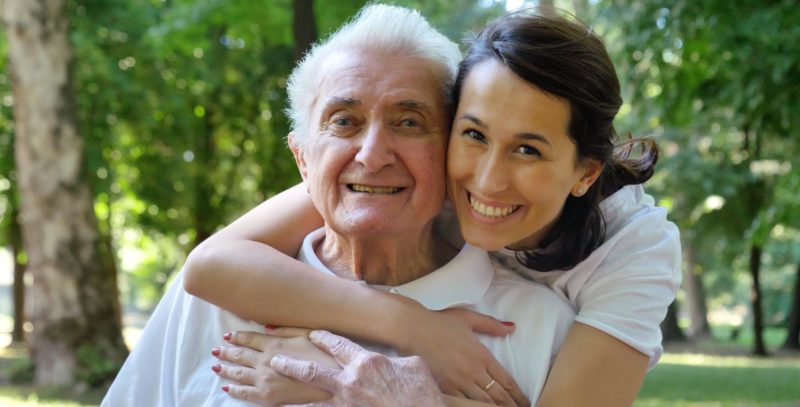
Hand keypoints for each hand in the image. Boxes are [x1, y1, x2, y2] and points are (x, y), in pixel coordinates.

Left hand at [212, 327, 336, 405]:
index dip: (237, 337)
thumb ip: (285, 330)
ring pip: (238, 373)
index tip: (228, 336)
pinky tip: (226, 387)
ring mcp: (263, 379)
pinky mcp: (265, 396)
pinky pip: (244, 392)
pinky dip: (233, 389)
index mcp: (274, 344)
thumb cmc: (323, 356)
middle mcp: (265, 361)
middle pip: (239, 355)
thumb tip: (266, 327)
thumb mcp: (307, 335)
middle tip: (216, 350)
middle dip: (226, 352)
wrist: (329, 381)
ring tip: (215, 365)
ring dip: (225, 368)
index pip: (249, 339)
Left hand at [271, 330, 445, 406]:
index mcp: (366, 361)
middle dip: (291, 364)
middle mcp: (350, 381)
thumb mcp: (414, 365)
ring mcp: (346, 402)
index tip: (312, 333)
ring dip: (290, 396)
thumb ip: (396, 359)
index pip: (338, 344)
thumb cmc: (422, 393)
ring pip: (309, 398)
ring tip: (273, 395)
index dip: (323, 338)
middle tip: (274, 360)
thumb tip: (394, 358)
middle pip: (312, 370)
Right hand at [399, 307, 528, 406]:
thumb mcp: (468, 319)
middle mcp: (474, 370)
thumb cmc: (439, 322)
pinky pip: (463, 404)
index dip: (518, 395)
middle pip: (498, 396)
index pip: (507, 381)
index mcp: (482, 355)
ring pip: (483, 403)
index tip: (524, 402)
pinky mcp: (445, 387)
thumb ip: (491, 324)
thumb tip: (511, 327)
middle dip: (510, 406)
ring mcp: (459, 381)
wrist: (412, 329)